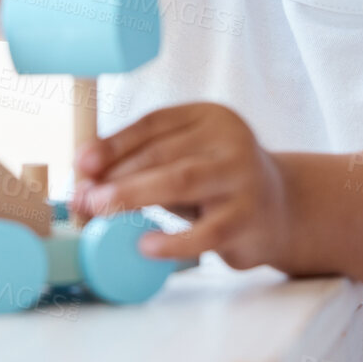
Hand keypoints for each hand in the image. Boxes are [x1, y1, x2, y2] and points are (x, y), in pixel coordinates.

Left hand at [70, 102, 291, 270]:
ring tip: (100, 210)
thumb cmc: (215, 183)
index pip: (154, 123)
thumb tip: (83, 184)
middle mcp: (230, 140)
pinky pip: (205, 232)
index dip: (114, 143)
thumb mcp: (183, 161)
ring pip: (180, 181)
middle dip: (115, 175)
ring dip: (132, 196)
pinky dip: (171, 240)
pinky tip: (145, 245)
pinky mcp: (249, 218)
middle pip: (163, 153)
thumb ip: (140, 166)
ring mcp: (242, 177)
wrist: (280, 210)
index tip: (82, 163)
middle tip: (83, 197)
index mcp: (209, 116)